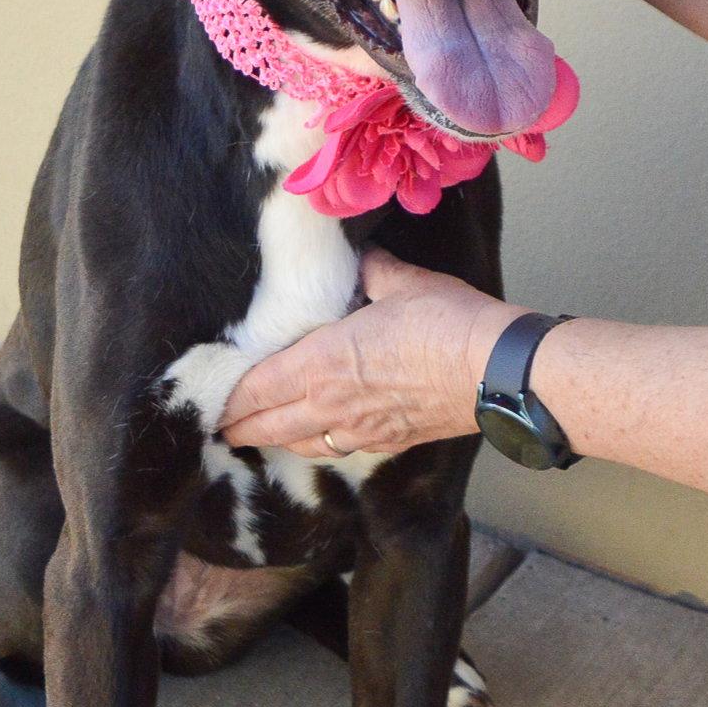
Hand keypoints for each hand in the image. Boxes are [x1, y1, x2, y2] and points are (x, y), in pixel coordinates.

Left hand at [217, 248, 524, 458]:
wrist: (496, 371)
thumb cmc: (446, 322)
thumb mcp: (401, 281)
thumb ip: (370, 271)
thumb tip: (361, 257)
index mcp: (321, 362)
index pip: (256, 388)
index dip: (229, 398)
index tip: (210, 399)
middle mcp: (330, 404)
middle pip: (268, 425)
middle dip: (238, 428)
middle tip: (217, 428)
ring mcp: (360, 429)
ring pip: (299, 443)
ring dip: (273, 441)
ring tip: (256, 437)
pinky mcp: (389, 442)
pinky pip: (337, 449)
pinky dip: (315, 446)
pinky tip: (315, 441)